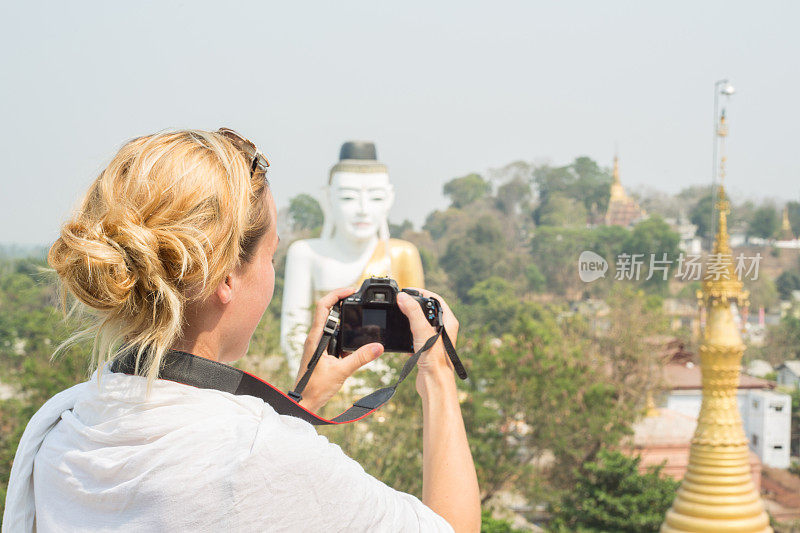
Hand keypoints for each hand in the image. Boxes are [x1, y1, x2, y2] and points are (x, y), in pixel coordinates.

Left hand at [294, 287, 383, 412]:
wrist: (304, 402)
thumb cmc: (314, 388)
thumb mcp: (341, 372)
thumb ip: (360, 358)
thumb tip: (378, 347)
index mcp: (315, 338)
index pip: (323, 306)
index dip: (336, 294)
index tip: (351, 291)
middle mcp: (314, 337)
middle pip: (326, 310)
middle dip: (341, 301)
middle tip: (357, 298)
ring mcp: (317, 344)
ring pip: (330, 322)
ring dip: (342, 315)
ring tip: (358, 311)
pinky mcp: (320, 351)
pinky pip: (332, 334)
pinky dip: (343, 330)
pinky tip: (354, 335)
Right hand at [396, 288, 458, 391]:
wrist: (434, 382)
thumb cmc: (434, 359)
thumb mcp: (422, 330)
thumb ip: (412, 312)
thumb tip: (403, 297)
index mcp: (448, 321)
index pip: (436, 299)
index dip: (422, 292)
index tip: (408, 291)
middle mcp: (444, 329)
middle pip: (428, 310)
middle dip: (414, 305)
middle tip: (402, 302)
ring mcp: (435, 339)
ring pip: (421, 323)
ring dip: (410, 320)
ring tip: (400, 316)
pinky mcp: (427, 349)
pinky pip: (416, 336)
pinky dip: (408, 334)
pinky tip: (402, 337)